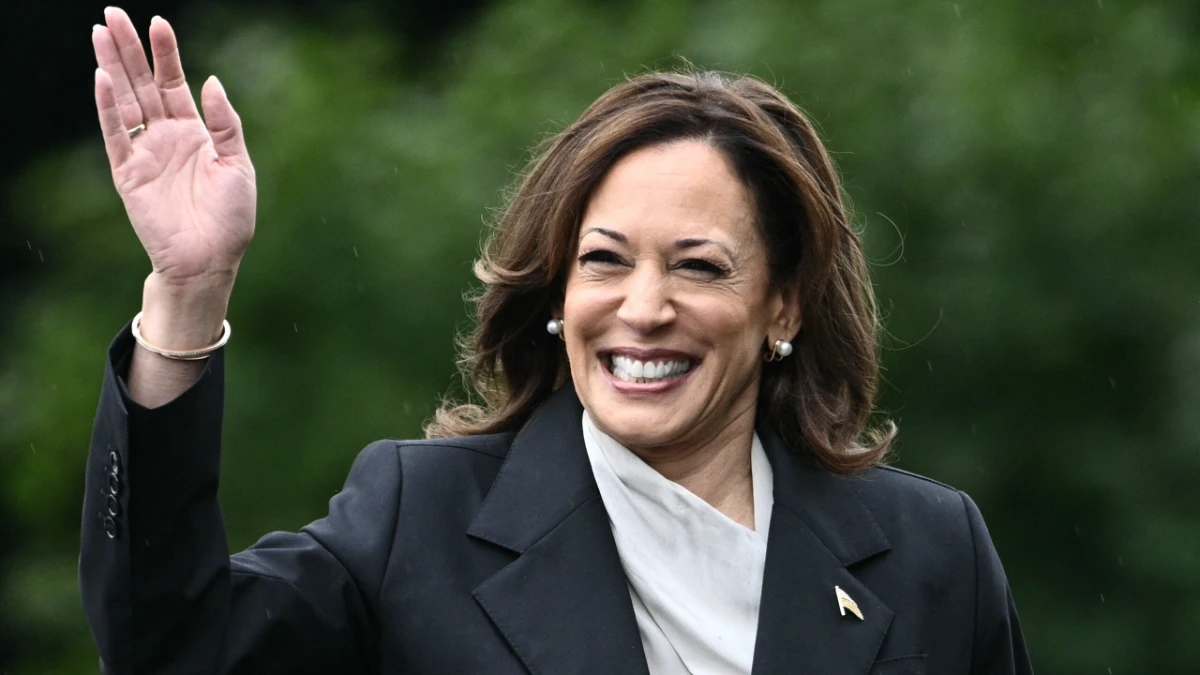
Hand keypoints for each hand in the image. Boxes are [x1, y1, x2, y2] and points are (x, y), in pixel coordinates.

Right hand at [92, 7, 255, 287]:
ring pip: (125, 101)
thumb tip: (211, 80)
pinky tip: (102, 78)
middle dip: (131, 49)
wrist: (210, 260)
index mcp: (195, 133)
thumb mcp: (239, 165)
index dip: (166, 54)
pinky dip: (107, 107)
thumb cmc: (230, 219)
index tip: (159, 23)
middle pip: (143, 84)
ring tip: (101, 32)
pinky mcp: (128, 173)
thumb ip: (225, 124)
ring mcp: (145, 153)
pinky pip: (115, 134)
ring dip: (113, 67)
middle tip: (115, 13)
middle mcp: (166, 137)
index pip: (175, 84)